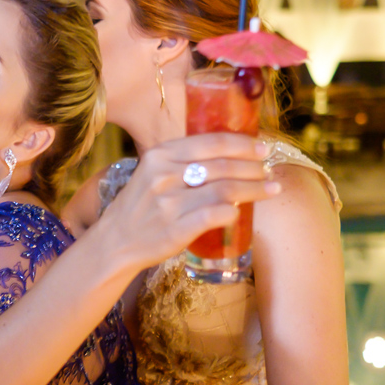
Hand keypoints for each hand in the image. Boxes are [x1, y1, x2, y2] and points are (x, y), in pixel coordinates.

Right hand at [101, 133, 278, 271]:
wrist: (114, 242)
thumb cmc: (139, 207)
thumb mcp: (152, 173)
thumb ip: (181, 161)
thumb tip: (228, 153)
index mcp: (160, 155)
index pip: (212, 142)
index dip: (243, 144)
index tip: (262, 149)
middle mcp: (165, 175)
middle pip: (223, 165)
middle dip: (253, 168)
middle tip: (269, 171)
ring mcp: (170, 203)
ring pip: (225, 189)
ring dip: (254, 189)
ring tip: (271, 189)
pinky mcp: (176, 228)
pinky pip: (215, 215)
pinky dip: (233, 212)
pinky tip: (242, 212)